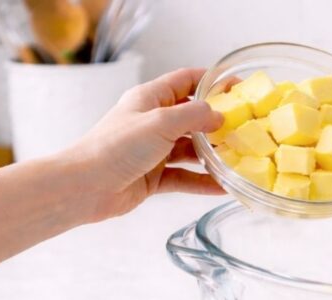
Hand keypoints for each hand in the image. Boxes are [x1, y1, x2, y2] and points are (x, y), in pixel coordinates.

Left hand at [69, 68, 224, 221]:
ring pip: (190, 149)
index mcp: (150, 99)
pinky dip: (202, 182)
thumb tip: (218, 116)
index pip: (186, 81)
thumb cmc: (115, 147)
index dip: (212, 81)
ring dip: (212, 155)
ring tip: (238, 159)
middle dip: (218, 122)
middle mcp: (152, 122)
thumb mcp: (160, 123)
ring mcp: (153, 151)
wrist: (86, 187)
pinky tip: (222, 187)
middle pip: (192, 117)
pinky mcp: (153, 176)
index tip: (238, 87)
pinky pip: (185, 177)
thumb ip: (193, 116)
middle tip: (246, 128)